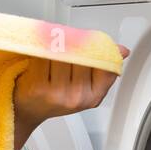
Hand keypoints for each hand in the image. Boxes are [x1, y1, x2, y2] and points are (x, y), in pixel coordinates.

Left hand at [12, 43, 128, 149]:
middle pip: (83, 55)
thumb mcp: (85, 85)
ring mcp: (58, 94)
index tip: (89, 39)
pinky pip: (45, 57)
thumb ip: (102, 66)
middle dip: (74, 43)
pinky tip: (39, 57)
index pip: (104, 62)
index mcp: (94, 96)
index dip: (96, 47)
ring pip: (63, 53)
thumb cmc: (55, 95)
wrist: (28, 110)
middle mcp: (78, 97)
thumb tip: (122, 51)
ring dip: (57, 46)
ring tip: (52, 50)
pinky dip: (41, 52)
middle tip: (66, 40)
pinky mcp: (39, 87)